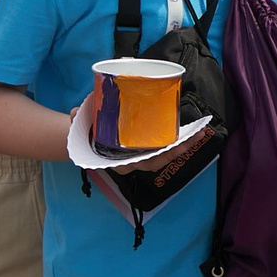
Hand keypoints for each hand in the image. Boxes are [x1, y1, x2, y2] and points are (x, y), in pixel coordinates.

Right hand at [74, 76, 208, 172]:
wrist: (86, 139)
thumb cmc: (86, 133)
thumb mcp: (80, 125)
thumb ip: (79, 119)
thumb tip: (76, 113)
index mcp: (118, 161)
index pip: (139, 163)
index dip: (155, 158)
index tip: (168, 150)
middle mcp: (132, 162)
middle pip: (159, 160)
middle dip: (178, 151)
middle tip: (195, 137)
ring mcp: (140, 156)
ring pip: (166, 156)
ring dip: (184, 146)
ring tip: (200, 132)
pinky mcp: (147, 148)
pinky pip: (166, 148)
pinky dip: (179, 142)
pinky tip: (192, 131)